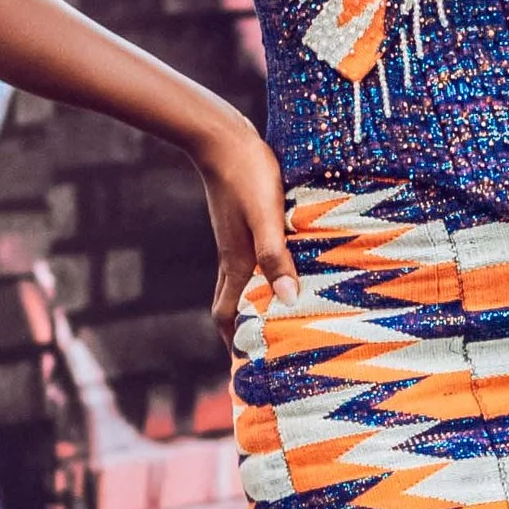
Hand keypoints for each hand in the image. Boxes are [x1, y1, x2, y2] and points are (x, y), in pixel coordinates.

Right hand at [195, 116, 297, 346]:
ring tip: (275, 320)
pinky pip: (249, 262)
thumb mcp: (267, 216)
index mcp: (237, 263)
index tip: (247, 371)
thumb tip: (288, 300)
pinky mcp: (241, 224)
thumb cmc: (248, 174)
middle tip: (261, 354)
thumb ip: (277, 256)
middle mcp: (233, 257)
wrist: (221, 137)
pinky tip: (281, 273)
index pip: (227, 317)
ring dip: (252, 306)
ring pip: (239, 285)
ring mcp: (235, 240)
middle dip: (241, 333)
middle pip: (230, 306)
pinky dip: (260, 278)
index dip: (233, 345)